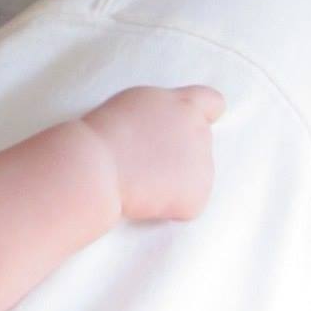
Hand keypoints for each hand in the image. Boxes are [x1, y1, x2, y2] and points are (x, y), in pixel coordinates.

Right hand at [83, 85, 223, 222]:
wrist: (97, 165)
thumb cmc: (102, 135)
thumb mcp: (134, 105)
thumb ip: (160, 113)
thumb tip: (167, 130)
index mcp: (183, 105)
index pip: (213, 102)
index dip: (203, 114)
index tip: (187, 125)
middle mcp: (200, 131)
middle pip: (198, 143)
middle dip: (178, 153)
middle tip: (145, 162)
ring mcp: (203, 165)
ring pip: (194, 177)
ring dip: (173, 181)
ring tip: (140, 180)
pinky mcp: (198, 196)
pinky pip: (187, 205)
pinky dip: (170, 207)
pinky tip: (146, 199)